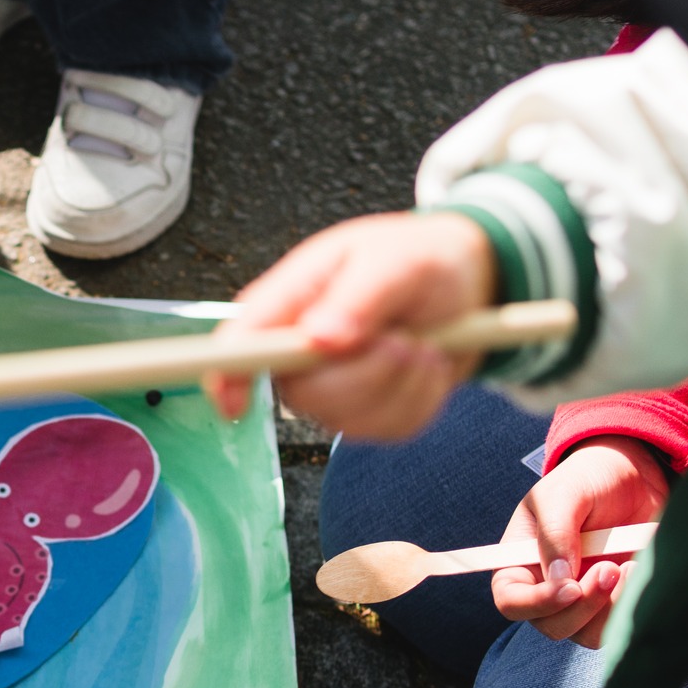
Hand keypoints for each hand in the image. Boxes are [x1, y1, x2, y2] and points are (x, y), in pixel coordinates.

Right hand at [205, 212, 497, 438]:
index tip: (235, 404)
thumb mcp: (397, 259)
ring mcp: (329, 392)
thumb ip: (358, 296)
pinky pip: (391, 428)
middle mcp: (296, 356)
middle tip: (404, 337)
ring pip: (351, 419)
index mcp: (287, 306)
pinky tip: (426, 361)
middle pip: (305, 395)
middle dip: (367, 373)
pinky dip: (423, 396)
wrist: (460, 283)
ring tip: (421, 340)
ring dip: (404, 381)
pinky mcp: (365, 416)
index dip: (227, 378)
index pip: (236, 347)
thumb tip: (318, 338)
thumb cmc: (415, 259)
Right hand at [492, 436, 668, 647]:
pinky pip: (617, 625)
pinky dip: (630, 605)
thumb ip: (555, 533)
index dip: (537, 603)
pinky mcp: (613, 602)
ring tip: (628, 566)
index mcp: (519, 565)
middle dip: (583, 605)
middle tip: (610, 568)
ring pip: (585, 633)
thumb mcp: (563, 494)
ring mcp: (581, 600)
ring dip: (609, 609)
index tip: (571, 587)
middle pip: (551, 626)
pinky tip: (638, 570)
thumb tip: (559, 578)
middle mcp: (545, 590)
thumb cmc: (587, 480)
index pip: (511, 602)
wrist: (634, 476)